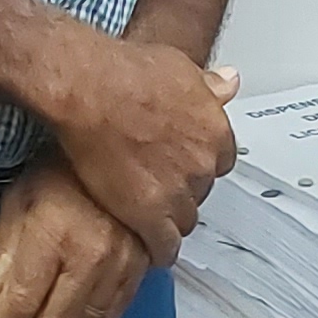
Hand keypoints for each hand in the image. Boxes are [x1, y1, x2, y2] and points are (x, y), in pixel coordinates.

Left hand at [0, 156, 150, 317]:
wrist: (120, 150)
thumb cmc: (60, 170)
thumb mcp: (19, 202)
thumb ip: (0, 257)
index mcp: (52, 238)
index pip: (21, 305)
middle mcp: (89, 258)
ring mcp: (120, 267)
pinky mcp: (141, 269)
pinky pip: (112, 315)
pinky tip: (72, 316)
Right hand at [37, 36, 237, 258]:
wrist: (89, 89)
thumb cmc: (124, 72)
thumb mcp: (178, 67)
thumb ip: (207, 86)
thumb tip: (228, 82)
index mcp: (215, 130)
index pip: (219, 161)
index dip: (195, 163)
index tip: (181, 164)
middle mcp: (202, 164)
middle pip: (200, 191)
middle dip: (181, 189)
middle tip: (154, 182)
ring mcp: (178, 192)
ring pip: (183, 220)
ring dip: (168, 218)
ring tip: (147, 213)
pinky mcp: (149, 215)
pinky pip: (164, 246)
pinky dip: (158, 249)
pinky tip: (150, 248)